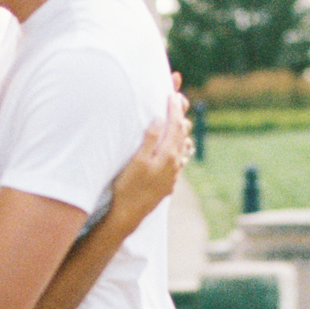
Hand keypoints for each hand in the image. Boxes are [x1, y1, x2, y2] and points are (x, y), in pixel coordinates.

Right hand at [110, 92, 190, 230]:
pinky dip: (177, 148)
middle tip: (178, 98)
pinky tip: (174, 148)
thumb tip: (159, 119)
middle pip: (182, 134)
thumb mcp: (136, 160)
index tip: (173, 93)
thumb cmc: (128, 187)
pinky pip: (177, 160)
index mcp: (168, 155)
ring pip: (182, 148)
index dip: (174, 108)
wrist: (128, 215)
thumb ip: (149, 139)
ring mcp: (172, 175)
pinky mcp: (168, 183)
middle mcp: (175, 164)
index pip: (175, 125)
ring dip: (180, 132)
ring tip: (179, 119)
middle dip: (180, 115)